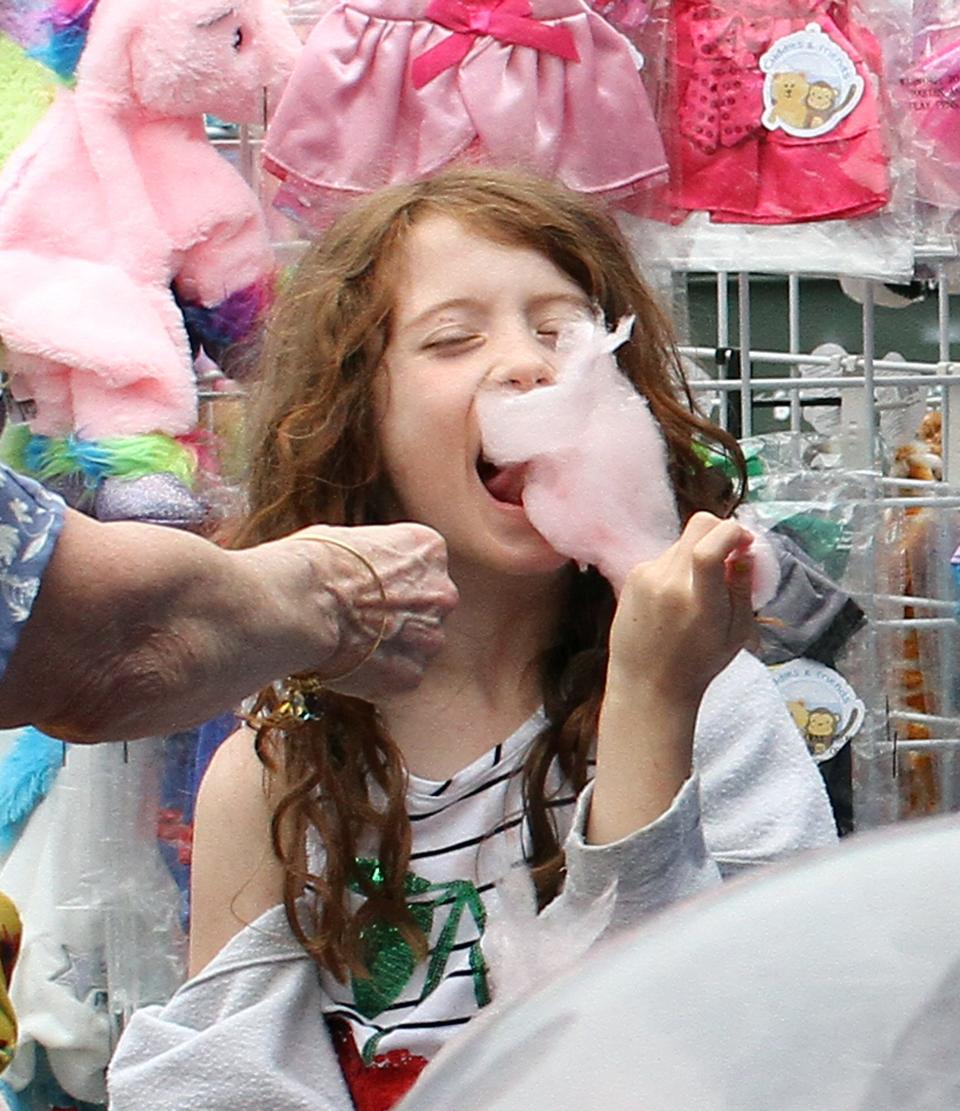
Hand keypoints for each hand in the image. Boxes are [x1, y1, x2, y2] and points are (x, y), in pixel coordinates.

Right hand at [285, 521, 457, 697]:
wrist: (302, 604)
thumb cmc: (312, 564)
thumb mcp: (347, 539)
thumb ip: (369, 555)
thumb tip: (356, 564)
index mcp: (428, 550)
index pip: (421, 568)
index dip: (391, 581)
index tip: (370, 588)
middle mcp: (442, 593)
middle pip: (425, 609)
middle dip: (398, 617)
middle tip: (361, 620)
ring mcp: (430, 637)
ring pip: (415, 646)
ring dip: (389, 647)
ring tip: (351, 643)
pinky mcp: (411, 673)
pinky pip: (398, 675)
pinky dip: (377, 675)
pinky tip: (349, 663)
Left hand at [607, 512, 755, 707]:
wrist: (646, 684)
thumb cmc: (697, 665)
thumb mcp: (737, 633)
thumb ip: (743, 588)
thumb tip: (745, 551)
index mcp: (699, 600)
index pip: (712, 544)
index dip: (734, 532)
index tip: (746, 542)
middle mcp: (668, 582)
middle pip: (699, 525)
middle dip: (722, 532)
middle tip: (731, 554)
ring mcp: (646, 575)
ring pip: (682, 541)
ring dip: (698, 552)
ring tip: (700, 588)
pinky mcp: (632, 576)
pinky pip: (664, 556)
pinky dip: (678, 566)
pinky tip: (676, 597)